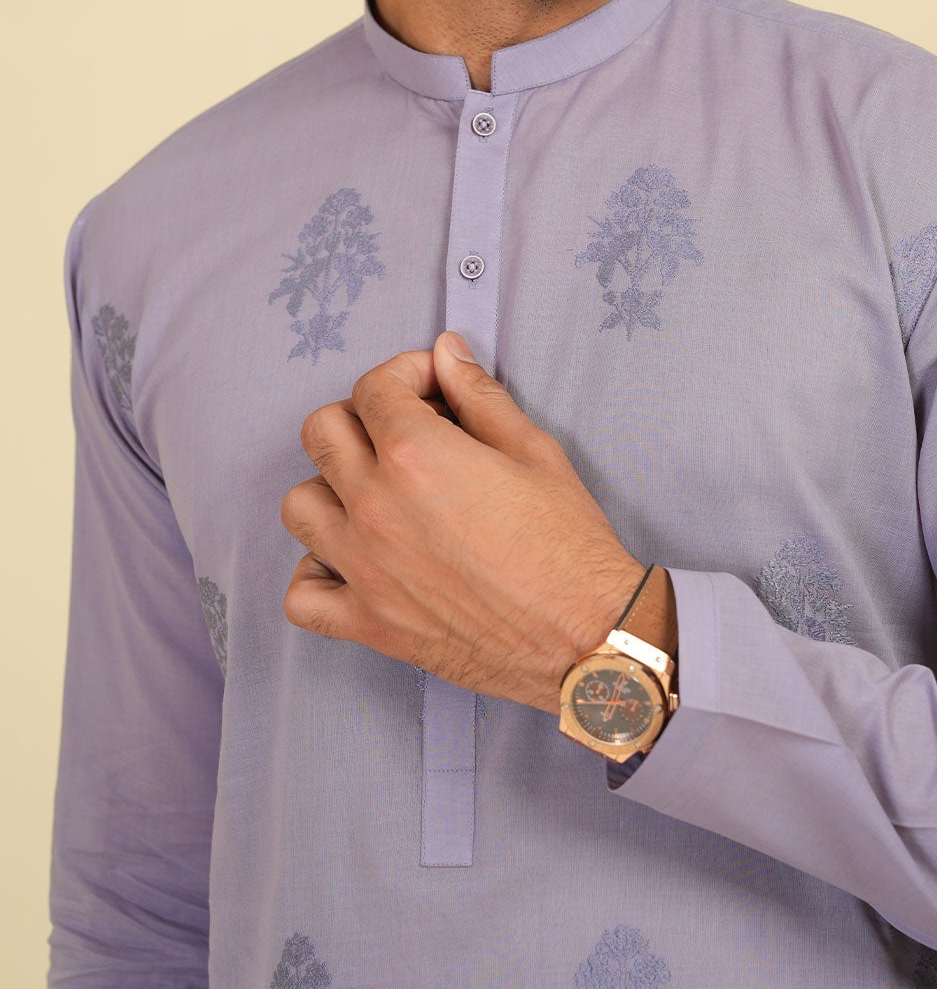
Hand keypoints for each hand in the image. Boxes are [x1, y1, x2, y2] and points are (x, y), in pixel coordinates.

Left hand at [280, 330, 644, 712]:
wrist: (585, 635)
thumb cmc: (568, 544)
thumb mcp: (534, 450)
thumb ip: (479, 395)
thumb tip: (447, 352)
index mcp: (416, 455)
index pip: (375, 387)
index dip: (406, 373)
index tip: (433, 387)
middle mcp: (376, 506)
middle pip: (322, 433)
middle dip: (362, 417)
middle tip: (405, 432)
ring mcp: (364, 568)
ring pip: (299, 505)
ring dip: (332, 489)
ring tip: (376, 494)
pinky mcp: (368, 623)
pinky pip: (301, 595)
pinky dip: (317, 575)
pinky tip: (354, 563)